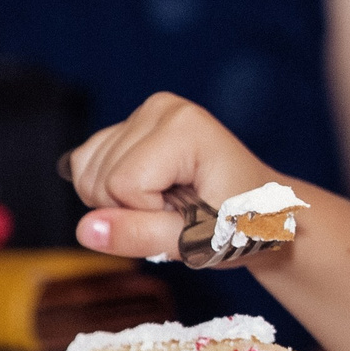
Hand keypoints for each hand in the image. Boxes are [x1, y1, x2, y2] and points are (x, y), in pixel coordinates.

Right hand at [66, 92, 272, 260]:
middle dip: (132, 210)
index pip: (123, 185)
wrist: (264, 212)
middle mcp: (161, 108)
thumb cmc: (243, 225)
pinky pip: (85, 165)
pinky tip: (149, 192)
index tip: (189, 216)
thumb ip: (142, 235)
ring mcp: (143, 114)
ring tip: (170, 202)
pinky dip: (108, 192)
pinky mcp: (128, 127)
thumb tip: (86, 229)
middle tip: (181, 211)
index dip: (148, 215)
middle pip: (100, 179)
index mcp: (185, 126)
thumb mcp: (199, 241)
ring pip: (86, 174)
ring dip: (120, 204)